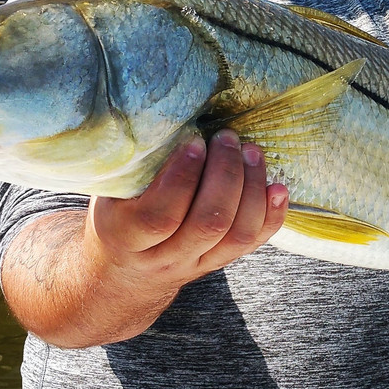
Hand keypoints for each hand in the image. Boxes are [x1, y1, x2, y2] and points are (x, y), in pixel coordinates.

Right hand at [87, 129, 288, 286]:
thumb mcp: (109, 192)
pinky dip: (272, 215)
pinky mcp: (219, 264)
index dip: (183, 176)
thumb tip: (168, 116)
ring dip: (251, 188)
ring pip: (235, 234)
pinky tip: (279, 187)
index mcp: (125, 236)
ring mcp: (195, 264)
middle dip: (226, 174)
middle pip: (208, 223)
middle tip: (227, 137)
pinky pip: (253, 244)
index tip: (196, 141)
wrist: (126, 272)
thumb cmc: (118, 214)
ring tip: (252, 151)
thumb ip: (134, 165)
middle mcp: (163, 257)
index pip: (160, 215)